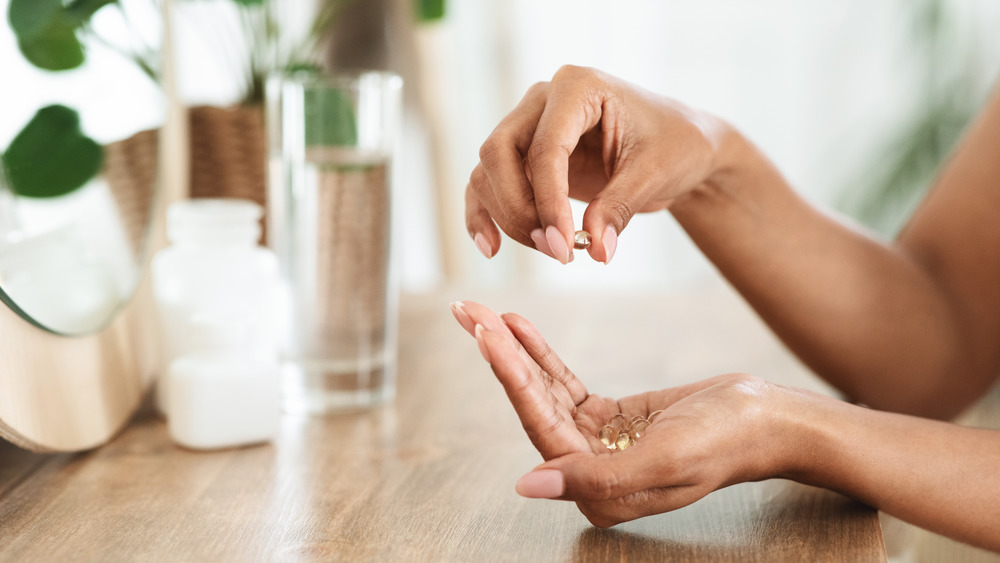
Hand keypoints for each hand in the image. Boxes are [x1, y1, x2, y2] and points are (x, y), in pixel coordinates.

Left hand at [451, 300, 798, 526]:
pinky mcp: (609, 419)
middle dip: (499, 357)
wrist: (765, 420)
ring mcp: (597, 444)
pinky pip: (565, 384)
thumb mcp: (664, 459)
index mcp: (597, 491)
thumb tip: (527, 485)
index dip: (509, 377)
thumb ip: (595, 478)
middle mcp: (589, 472)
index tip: (484, 334)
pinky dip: (542, 355)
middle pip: (532, 405)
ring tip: (485, 312)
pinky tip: (519, 328)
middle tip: (468, 313)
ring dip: (514, 351)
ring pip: (543, 391)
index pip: (540, 426)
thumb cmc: (725, 442)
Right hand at [467, 65, 728, 263]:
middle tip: (557, 251)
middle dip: (520, 209)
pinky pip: (488, 183)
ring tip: (553, 251)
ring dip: (510, 218)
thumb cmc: (674, 146)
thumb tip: (598, 250)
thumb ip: (619, 208)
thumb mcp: (655, 175)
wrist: (680, 147)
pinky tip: (491, 247)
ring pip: (489, 172)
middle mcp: (543, 100)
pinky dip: (485, 215)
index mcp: (578, 87)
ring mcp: (528, 125)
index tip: (564, 246)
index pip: (545, 147)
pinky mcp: (523, 156)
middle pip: (499, 153)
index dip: (549, 201)